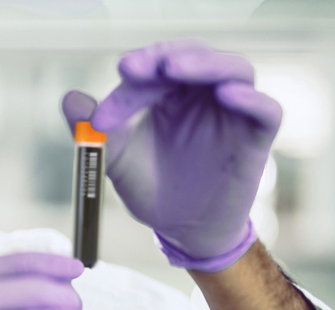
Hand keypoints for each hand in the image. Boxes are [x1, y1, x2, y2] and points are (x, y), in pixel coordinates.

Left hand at [61, 40, 281, 271]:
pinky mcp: (255, 140)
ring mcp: (232, 114)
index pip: (157, 65)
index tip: (119, 75)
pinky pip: (266, 111)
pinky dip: (251, 98)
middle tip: (140, 66)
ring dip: (207, 64)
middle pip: (196, 55)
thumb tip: (69, 99)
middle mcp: (203, 95)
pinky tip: (228, 94)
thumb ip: (93, 127)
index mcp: (169, 92)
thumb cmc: (150, 186)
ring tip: (176, 67)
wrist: (179, 230)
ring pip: (235, 70)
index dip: (138, 70)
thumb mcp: (114, 156)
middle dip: (168, 55)